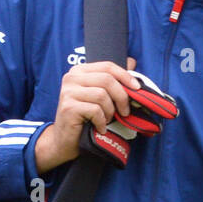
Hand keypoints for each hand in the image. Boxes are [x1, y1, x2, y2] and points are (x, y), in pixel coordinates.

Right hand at [35, 58, 139, 172]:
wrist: (65, 140)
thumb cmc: (86, 117)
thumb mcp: (100, 96)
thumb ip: (113, 79)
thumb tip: (131, 62)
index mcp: (80, 71)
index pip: (107, 66)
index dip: (125, 76)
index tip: (137, 88)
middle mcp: (71, 78)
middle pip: (107, 80)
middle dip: (121, 97)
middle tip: (125, 112)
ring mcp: (68, 92)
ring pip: (102, 96)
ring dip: (110, 111)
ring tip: (107, 120)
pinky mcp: (68, 107)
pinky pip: (95, 111)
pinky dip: (102, 121)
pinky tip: (100, 127)